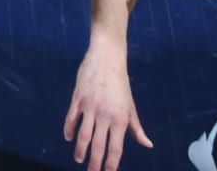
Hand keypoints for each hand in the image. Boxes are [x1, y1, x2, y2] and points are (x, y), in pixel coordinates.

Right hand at [63, 42, 152, 170]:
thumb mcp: (131, 106)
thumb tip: (148, 144)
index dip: (111, 164)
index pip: (116, 148)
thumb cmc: (120, 83)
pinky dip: (68, 130)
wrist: (107, 57)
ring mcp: (90, 107)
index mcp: (120, 119)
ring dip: (80, 150)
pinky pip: (71, 118)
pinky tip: (68, 138)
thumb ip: (137, 128)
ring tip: (79, 159)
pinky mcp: (78, 98)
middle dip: (94, 163)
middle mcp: (105, 115)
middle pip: (98, 146)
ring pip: (83, 135)